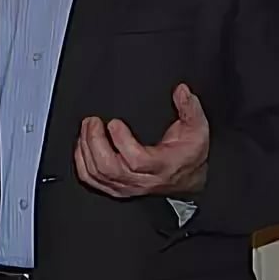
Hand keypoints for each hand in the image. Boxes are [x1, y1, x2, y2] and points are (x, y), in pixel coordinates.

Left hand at [74, 83, 208, 198]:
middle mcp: (142, 180)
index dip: (121, 141)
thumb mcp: (196, 129)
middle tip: (92, 122)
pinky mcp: (117, 188)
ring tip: (86, 129)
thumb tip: (182, 91)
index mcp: (161, 165)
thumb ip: (190, 109)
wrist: (187, 178)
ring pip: (98, 175)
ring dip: (86, 150)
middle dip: (95, 142)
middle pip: (110, 168)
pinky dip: (82, 163)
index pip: (136, 160)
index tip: (114, 122)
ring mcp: (128, 186)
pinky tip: (82, 146)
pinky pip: (93, 181)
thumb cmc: (189, 154)